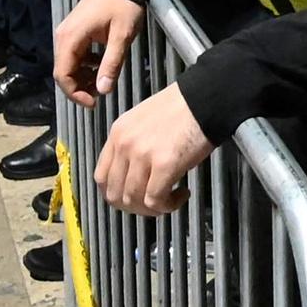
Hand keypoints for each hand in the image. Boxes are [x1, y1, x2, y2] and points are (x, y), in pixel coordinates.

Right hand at [55, 0, 144, 102]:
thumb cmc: (123, 5)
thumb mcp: (121, 37)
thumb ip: (111, 65)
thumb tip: (102, 90)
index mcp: (70, 38)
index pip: (62, 75)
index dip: (75, 93)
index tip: (93, 103)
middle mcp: (63, 36)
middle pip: (63, 71)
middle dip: (80, 86)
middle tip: (101, 93)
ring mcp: (68, 32)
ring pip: (69, 64)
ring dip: (83, 76)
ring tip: (103, 80)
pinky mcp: (75, 31)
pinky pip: (75, 54)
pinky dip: (86, 65)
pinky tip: (102, 65)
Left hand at [95, 85, 212, 214]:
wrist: (205, 99)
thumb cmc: (182, 109)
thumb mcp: (143, 122)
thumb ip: (132, 146)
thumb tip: (134, 176)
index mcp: (118, 133)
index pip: (101, 177)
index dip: (116, 194)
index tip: (133, 197)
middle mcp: (124, 144)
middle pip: (114, 194)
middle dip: (134, 206)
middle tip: (153, 204)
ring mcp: (142, 154)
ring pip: (133, 200)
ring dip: (152, 208)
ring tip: (171, 198)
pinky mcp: (164, 164)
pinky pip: (156, 200)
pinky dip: (168, 205)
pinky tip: (182, 194)